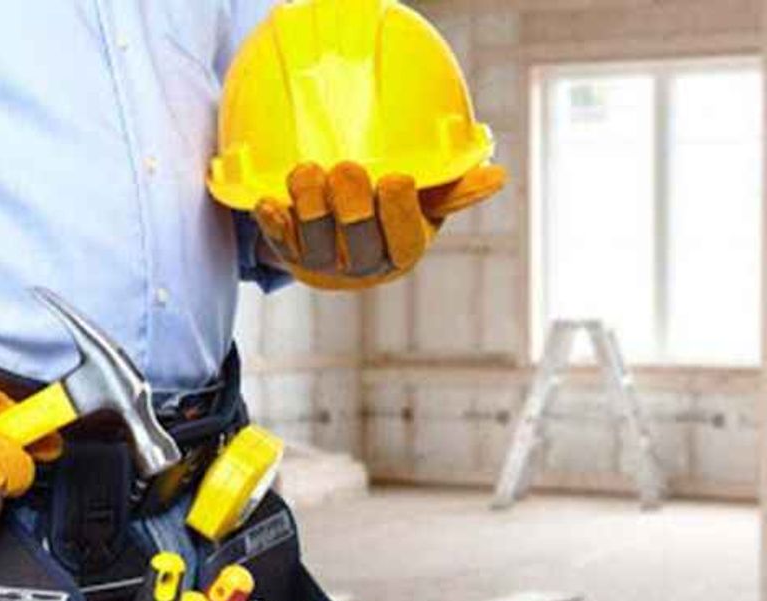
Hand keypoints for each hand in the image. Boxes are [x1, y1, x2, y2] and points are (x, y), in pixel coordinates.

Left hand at [253, 162, 505, 289]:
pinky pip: (277, 242)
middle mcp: (363, 265)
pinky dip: (271, 222)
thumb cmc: (389, 215)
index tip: (395, 178)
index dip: (398, 212)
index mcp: (402, 252)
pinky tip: (269, 202)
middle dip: (351, 204)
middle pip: (358, 240)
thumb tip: (498, 176)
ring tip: (308, 170)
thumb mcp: (424, 205)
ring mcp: (323, 262)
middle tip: (347, 169)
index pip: (404, 240)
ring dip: (309, 203)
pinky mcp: (288, 253)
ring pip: (314, 240)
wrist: (338, 242)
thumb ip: (454, 191)